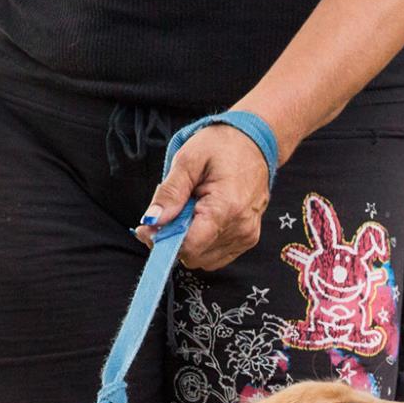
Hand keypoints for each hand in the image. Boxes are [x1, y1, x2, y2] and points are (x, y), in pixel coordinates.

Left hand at [133, 123, 274, 269]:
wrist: (254, 142)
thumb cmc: (223, 146)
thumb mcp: (188, 160)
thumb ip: (170, 193)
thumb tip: (152, 221)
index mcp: (226, 208)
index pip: (189, 246)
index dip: (163, 241)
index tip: (148, 228)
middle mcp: (240, 228)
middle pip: (194, 256)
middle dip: (173, 240)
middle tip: (168, 214)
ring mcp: (247, 236)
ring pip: (204, 260)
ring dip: (188, 243)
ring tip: (188, 213)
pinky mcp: (248, 239)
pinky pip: (217, 256)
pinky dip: (202, 244)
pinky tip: (201, 220)